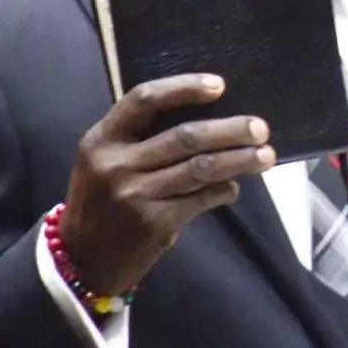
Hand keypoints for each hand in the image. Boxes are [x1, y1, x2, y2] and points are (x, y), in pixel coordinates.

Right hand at [59, 74, 273, 295]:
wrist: (81, 262)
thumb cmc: (101, 200)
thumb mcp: (104, 161)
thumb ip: (140, 138)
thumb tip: (208, 115)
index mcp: (102, 139)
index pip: (145, 99)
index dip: (184, 88)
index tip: (220, 85)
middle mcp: (116, 164)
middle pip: (185, 136)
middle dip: (230, 130)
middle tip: (260, 127)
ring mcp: (135, 195)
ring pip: (201, 168)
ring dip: (240, 160)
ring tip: (265, 155)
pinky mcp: (154, 224)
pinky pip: (202, 199)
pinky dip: (224, 191)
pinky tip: (233, 188)